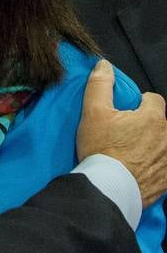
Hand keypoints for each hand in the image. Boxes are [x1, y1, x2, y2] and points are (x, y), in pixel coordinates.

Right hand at [78, 59, 166, 205]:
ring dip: (151, 145)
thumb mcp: (93, 113)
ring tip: (131, 153)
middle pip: (159, 122)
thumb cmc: (102, 149)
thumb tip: (104, 65)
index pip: (153, 99)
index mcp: (153, 117)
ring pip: (162, 143)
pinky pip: (163, 165)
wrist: (110, 188)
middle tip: (124, 135)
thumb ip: (99, 85)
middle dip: (146, 125)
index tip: (124, 114)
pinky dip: (154, 165)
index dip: (138, 103)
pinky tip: (139, 169)